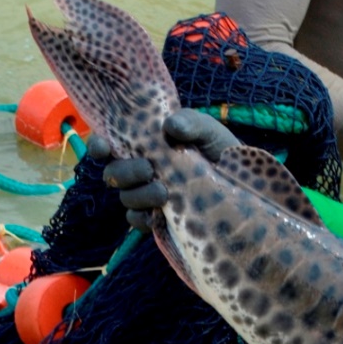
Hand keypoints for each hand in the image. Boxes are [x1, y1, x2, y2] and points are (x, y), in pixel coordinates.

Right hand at [90, 109, 237, 229]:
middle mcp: (140, 171)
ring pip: (126, 198)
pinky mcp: (158, 218)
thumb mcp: (208, 131)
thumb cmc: (220, 150)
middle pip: (113, 174)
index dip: (98, 146)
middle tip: (148, 169)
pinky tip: (158, 215)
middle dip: (125, 172)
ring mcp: (147, 195)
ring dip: (139, 195)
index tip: (103, 146)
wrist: (243, 182)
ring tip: (164, 192)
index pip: (108, 145)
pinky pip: (138, 221)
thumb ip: (191, 122)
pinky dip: (144, 218)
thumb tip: (170, 125)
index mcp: (144, 146)